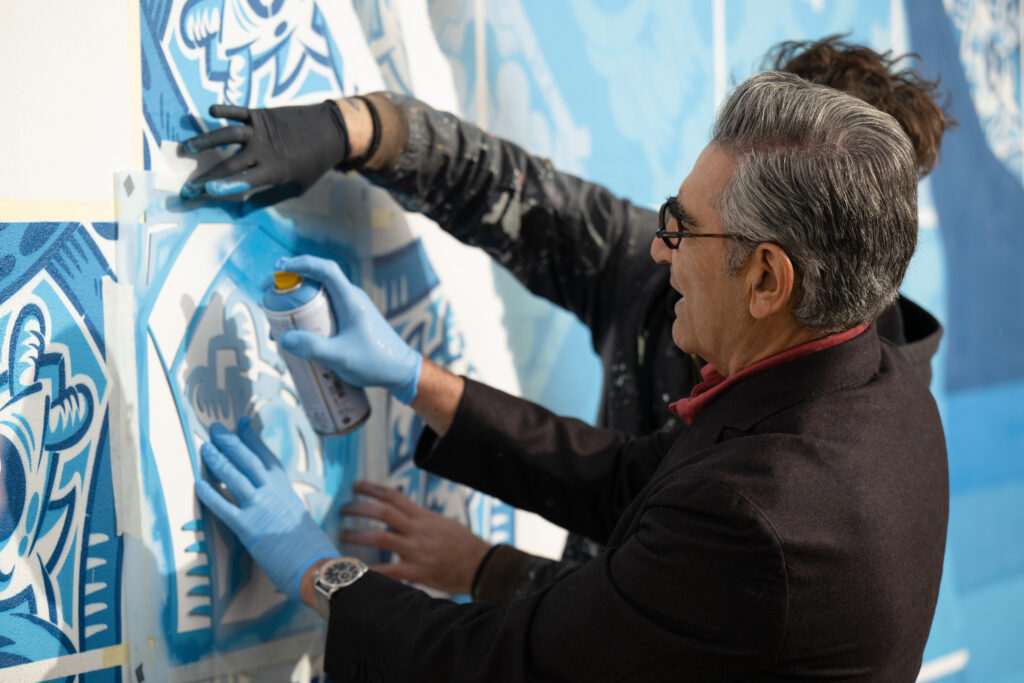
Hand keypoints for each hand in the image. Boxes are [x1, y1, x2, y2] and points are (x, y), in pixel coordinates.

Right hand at [180, 102, 348, 211]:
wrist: (332, 130)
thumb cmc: (314, 164)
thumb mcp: (297, 187)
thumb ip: (268, 198)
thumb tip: (242, 211)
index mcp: (274, 170)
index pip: (241, 181)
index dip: (221, 187)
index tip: (203, 192)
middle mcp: (264, 149)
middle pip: (228, 164)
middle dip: (205, 177)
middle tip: (187, 188)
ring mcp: (261, 130)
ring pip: (227, 135)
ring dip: (205, 140)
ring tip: (186, 148)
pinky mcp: (262, 113)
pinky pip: (239, 111)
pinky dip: (225, 109)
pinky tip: (210, 111)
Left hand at [195, 418, 337, 599]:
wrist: (315, 563)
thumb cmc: (309, 545)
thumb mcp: (297, 515)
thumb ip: (282, 504)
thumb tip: (272, 502)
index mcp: (285, 489)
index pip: (266, 457)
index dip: (252, 439)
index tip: (242, 424)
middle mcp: (272, 493)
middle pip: (248, 460)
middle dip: (230, 442)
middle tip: (215, 429)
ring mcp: (260, 508)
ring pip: (234, 477)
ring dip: (217, 461)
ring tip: (204, 448)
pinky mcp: (248, 527)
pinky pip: (223, 507)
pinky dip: (209, 495)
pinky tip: (198, 484)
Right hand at [274, 254, 422, 403]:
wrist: (400, 371)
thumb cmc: (375, 362)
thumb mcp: (340, 358)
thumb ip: (312, 348)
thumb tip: (282, 338)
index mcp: (351, 299)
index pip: (326, 269)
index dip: (302, 263)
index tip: (279, 268)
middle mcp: (351, 299)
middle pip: (317, 281)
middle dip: (290, 284)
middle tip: (267, 295)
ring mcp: (351, 309)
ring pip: (319, 297)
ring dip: (297, 302)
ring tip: (276, 319)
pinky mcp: (350, 321)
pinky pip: (325, 311)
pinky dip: (307, 315)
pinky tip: (296, 334)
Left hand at [340, 481, 490, 594]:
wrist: (483, 566)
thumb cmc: (464, 545)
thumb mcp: (444, 524)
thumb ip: (422, 520)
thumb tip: (403, 515)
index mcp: (424, 517)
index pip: (394, 495)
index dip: (372, 489)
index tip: (355, 486)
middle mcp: (418, 529)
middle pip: (383, 511)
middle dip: (359, 508)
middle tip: (343, 509)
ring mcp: (417, 550)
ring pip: (381, 537)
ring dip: (358, 535)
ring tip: (342, 536)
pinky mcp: (418, 571)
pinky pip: (389, 571)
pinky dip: (371, 571)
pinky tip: (356, 572)